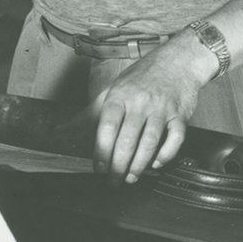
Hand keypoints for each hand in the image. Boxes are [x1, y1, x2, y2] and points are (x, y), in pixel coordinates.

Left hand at [88, 38, 216, 182]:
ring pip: (150, 142)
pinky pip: (176, 138)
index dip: (102, 150)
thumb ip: (89, 113)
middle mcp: (141, 102)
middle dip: (119, 165)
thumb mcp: (112, 89)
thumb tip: (61, 131)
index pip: (108, 127)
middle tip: (113, 181)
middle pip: (128, 139)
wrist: (179, 61)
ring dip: (139, 164)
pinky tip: (157, 163)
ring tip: (131, 177)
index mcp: (120, 96)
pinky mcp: (181, 115)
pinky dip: (166, 154)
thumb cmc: (143, 76)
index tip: (99, 168)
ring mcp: (162, 109)